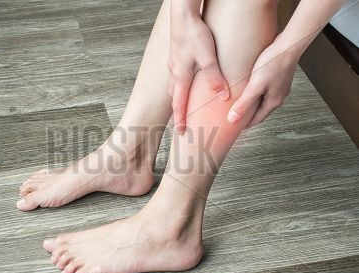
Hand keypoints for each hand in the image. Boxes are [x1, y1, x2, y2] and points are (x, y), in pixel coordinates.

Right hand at [169, 14, 229, 133]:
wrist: (183, 16)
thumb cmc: (194, 35)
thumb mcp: (208, 58)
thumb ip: (215, 79)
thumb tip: (223, 97)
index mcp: (181, 77)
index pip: (179, 105)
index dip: (180, 119)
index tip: (181, 132)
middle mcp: (174, 72)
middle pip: (175, 98)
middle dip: (178, 111)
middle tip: (181, 122)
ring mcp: (173, 63)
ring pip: (175, 86)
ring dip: (178, 97)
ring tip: (183, 104)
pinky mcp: (175, 55)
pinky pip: (176, 75)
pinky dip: (180, 84)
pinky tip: (186, 80)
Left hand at [227, 36, 298, 127]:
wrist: (288, 45)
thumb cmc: (273, 64)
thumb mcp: (255, 86)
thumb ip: (243, 103)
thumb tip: (232, 120)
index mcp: (273, 102)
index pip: (257, 119)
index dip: (245, 124)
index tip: (235, 128)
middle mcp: (279, 96)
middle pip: (261, 110)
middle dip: (249, 115)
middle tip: (236, 116)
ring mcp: (280, 87)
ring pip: (263, 100)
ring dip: (253, 103)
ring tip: (241, 103)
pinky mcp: (278, 77)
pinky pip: (265, 89)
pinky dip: (257, 92)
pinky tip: (250, 87)